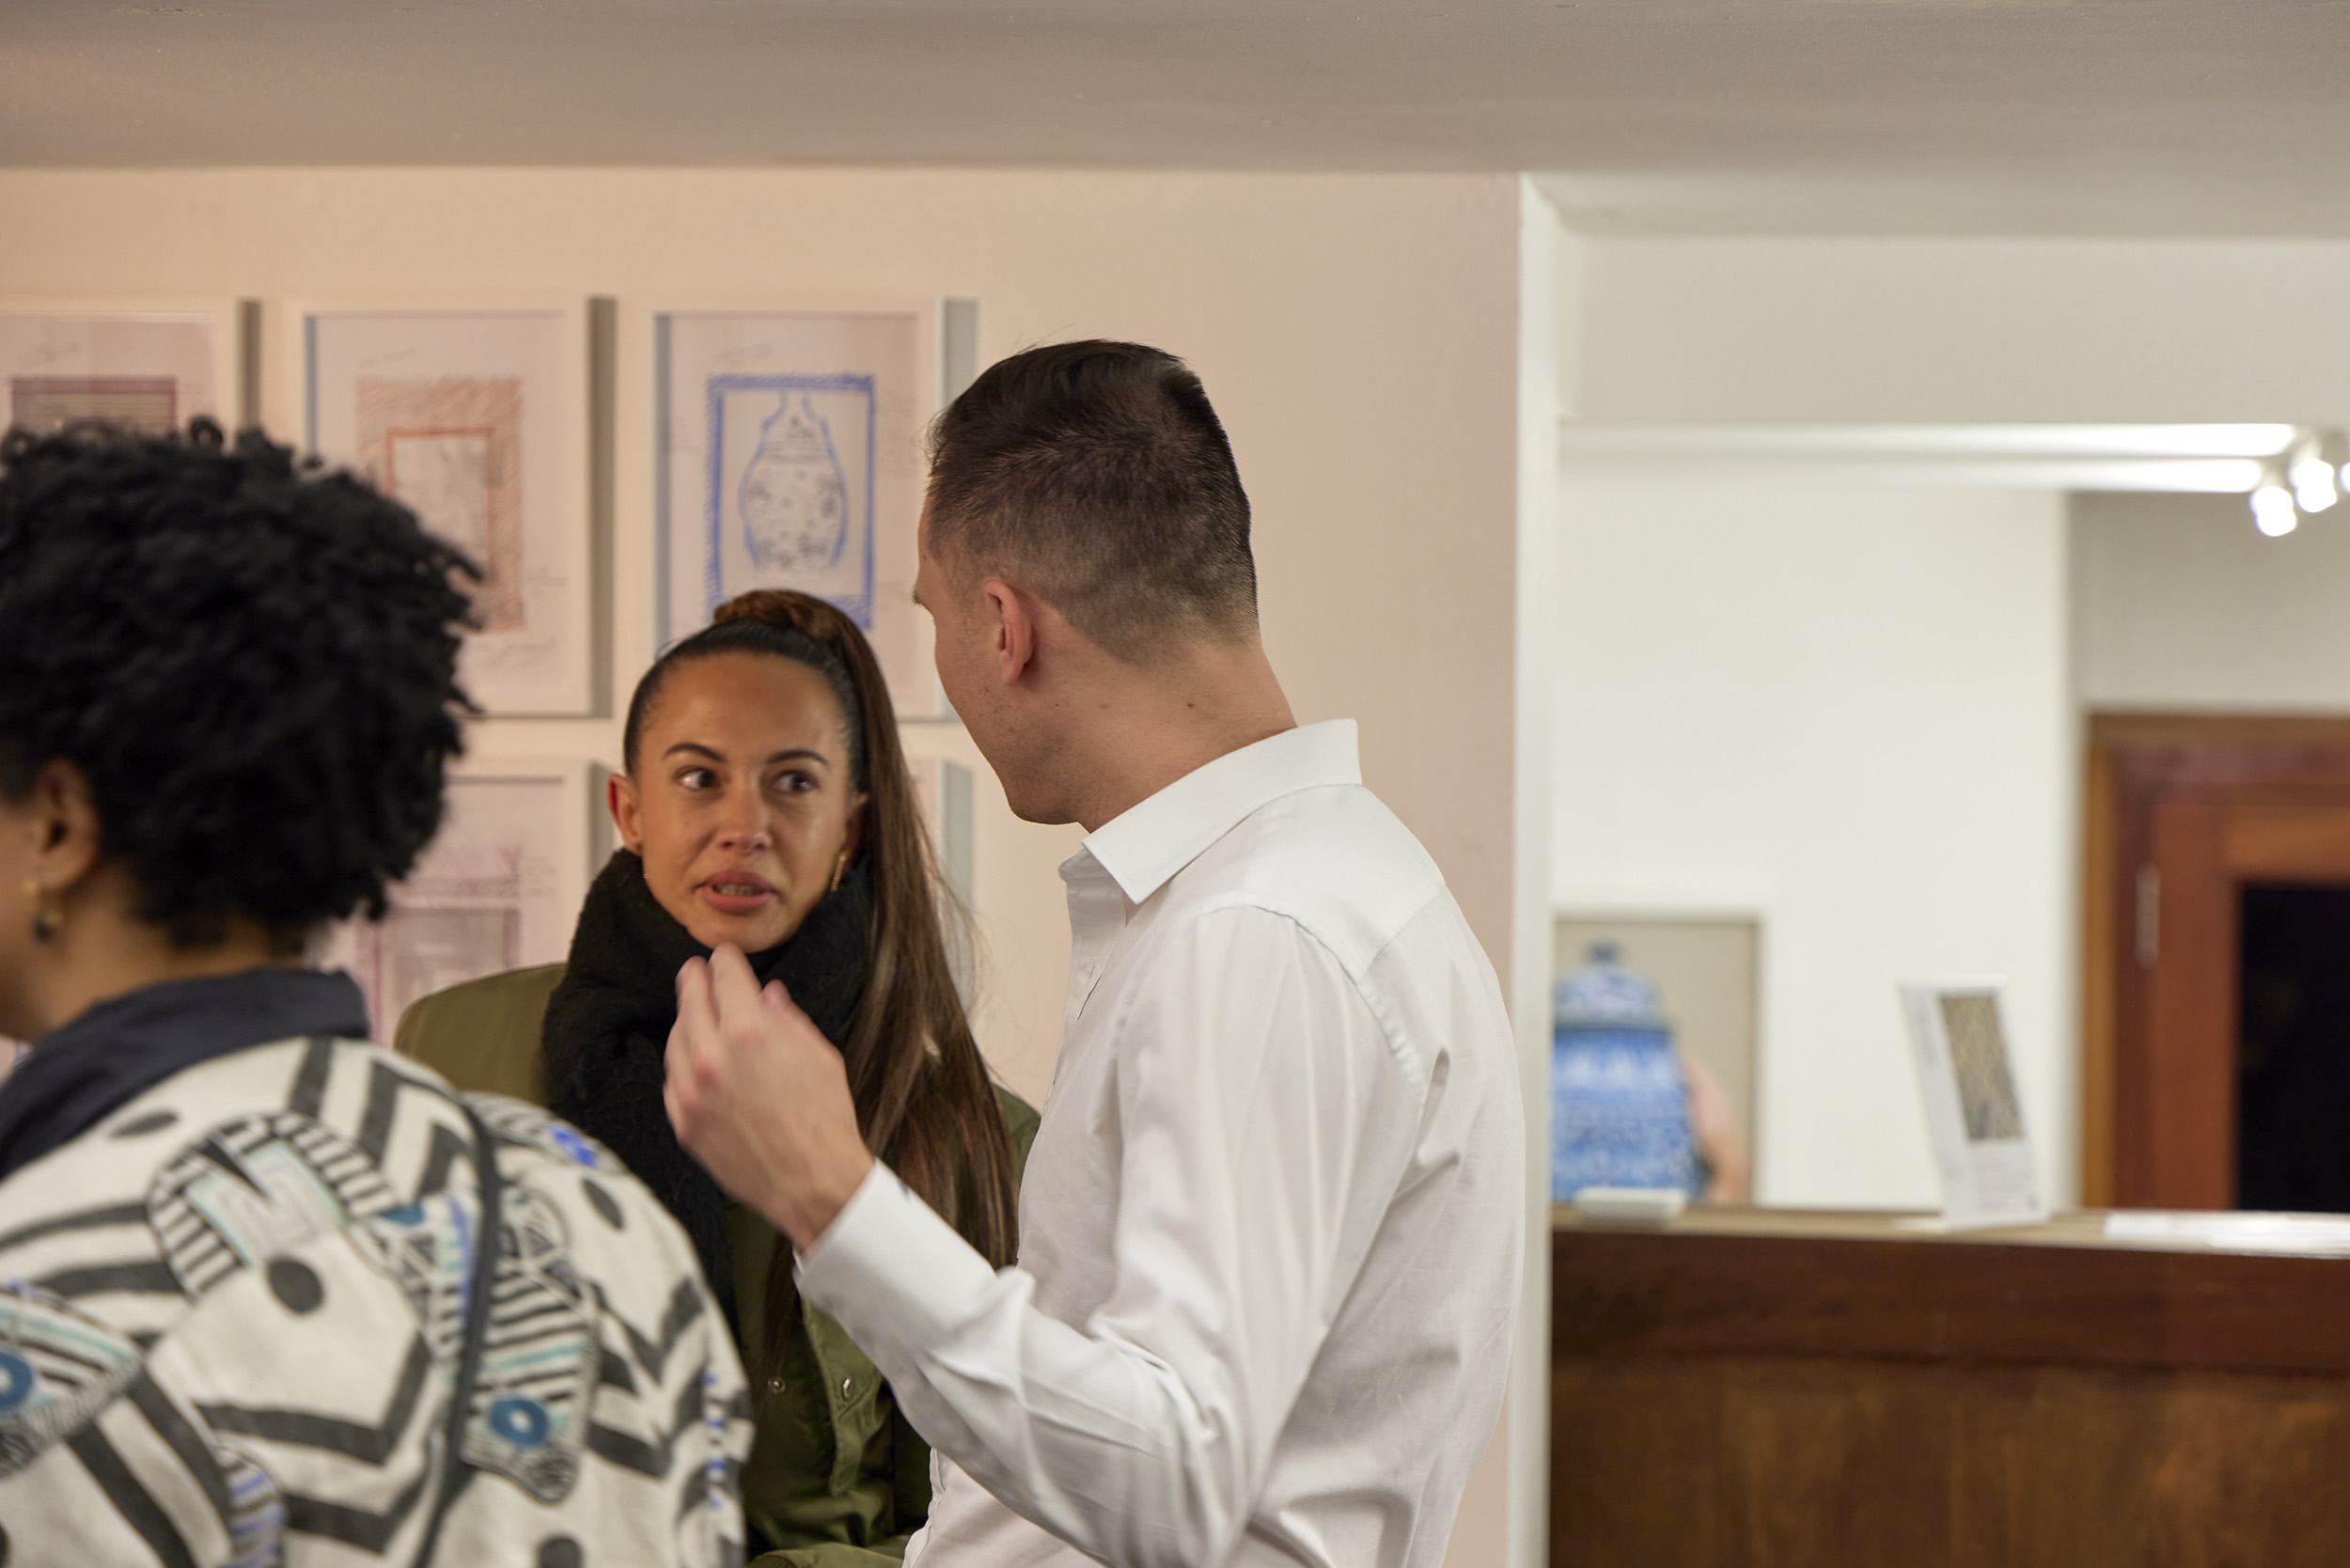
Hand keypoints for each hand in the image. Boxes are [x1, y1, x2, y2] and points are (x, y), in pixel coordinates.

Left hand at [665, 943, 875, 1250]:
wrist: (812, 1184)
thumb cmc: (825, 1119)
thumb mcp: (820, 1056)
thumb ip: (787, 1020)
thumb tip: (767, 996)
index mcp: (749, 1032)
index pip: (725, 975)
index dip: (725, 960)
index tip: (725, 956)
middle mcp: (711, 1057)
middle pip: (691, 1000)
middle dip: (695, 979)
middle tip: (696, 970)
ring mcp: (691, 1093)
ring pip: (676, 1039)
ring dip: (687, 1021)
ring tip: (697, 1015)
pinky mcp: (683, 1123)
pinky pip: (673, 1080)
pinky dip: (683, 1064)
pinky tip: (696, 1061)